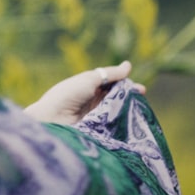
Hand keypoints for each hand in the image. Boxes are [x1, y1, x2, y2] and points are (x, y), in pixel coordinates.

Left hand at [25, 60, 144, 124]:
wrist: (52, 118)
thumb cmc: (67, 94)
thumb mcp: (89, 80)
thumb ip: (110, 74)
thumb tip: (128, 65)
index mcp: (89, 85)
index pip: (113, 83)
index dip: (127, 85)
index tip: (141, 89)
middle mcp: (93, 99)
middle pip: (116, 97)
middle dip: (130, 98)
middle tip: (142, 99)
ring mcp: (94, 114)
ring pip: (115, 111)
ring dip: (127, 110)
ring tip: (140, 111)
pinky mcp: (94, 128)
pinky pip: (111, 124)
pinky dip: (121, 122)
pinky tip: (132, 123)